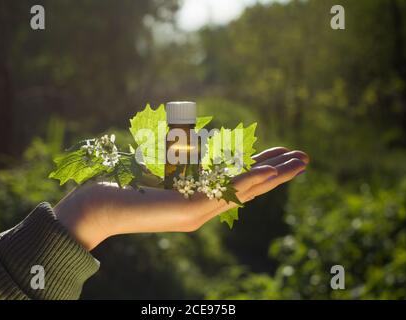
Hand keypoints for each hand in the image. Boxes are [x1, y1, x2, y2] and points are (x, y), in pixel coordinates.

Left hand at [54, 147, 308, 249]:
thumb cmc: (124, 188)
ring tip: (299, 162)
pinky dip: (250, 180)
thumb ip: (178, 165)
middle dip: (279, 172)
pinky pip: (225, 194)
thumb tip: (189, 146)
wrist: (99, 207)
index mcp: (199, 200)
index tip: (283, 155)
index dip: (263, 169)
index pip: (239, 184)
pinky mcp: (188, 211)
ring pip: (245, 191)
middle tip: (306, 158)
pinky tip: (270, 170)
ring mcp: (198, 212)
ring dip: (273, 175)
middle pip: (249, 188)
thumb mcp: (157, 172)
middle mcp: (204, 208)